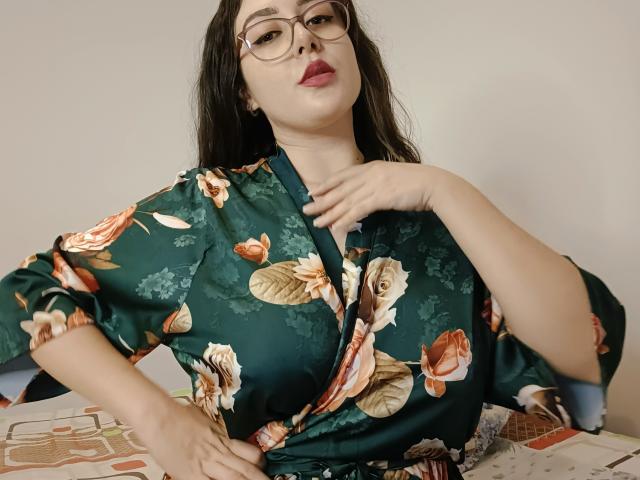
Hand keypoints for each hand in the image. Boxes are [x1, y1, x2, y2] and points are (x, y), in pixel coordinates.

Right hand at [134, 398, 268, 479]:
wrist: (160, 416)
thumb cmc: (178, 415)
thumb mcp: (204, 419)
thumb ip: (216, 430)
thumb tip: (221, 433)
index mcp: (223, 438)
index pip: (251, 452)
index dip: (261, 463)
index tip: (266, 468)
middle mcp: (218, 452)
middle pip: (247, 470)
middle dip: (260, 479)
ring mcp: (205, 465)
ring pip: (234, 479)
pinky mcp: (190, 475)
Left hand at [302, 160, 445, 229]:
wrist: (433, 184)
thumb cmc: (417, 184)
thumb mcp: (393, 178)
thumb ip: (378, 183)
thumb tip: (368, 195)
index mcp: (372, 167)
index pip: (343, 176)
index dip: (326, 184)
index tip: (313, 191)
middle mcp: (370, 174)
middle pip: (340, 189)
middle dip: (322, 200)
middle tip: (306, 209)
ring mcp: (374, 185)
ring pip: (345, 201)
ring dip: (329, 213)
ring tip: (317, 222)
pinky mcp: (380, 197)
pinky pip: (358, 210)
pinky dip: (345, 219)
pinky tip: (336, 227)